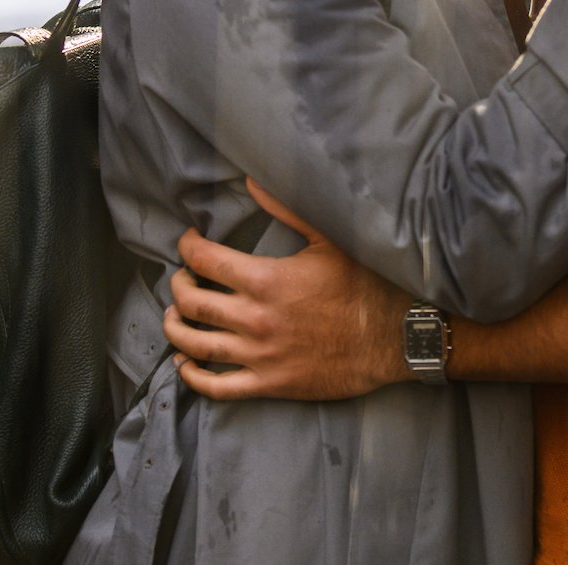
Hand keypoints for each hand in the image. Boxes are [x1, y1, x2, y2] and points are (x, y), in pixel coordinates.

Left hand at [164, 179, 412, 400]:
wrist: (393, 338)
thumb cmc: (364, 286)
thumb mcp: (329, 240)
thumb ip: (286, 210)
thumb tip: (252, 182)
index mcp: (266, 280)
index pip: (206, 261)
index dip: (188, 248)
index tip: (188, 242)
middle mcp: (254, 319)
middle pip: (192, 303)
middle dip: (179, 286)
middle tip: (182, 278)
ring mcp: (259, 356)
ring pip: (194, 344)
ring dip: (175, 328)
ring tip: (174, 316)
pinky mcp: (268, 384)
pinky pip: (216, 387)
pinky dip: (192, 376)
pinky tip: (185, 364)